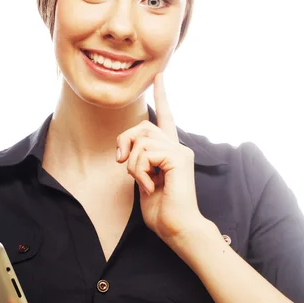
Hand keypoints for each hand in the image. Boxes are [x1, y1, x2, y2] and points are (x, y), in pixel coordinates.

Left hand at [116, 72, 205, 241]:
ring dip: (133, 164)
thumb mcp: (142, 180)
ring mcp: (180, 151)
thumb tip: (126, 150)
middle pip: (142, 126)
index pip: (165, 117)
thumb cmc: (161, 210)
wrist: (177, 228)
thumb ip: (137, 160)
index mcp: (169, 151)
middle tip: (123, 164)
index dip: (161, 96)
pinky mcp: (179, 158)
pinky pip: (146, 153)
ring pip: (141, 141)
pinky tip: (152, 186)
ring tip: (144, 182)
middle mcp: (178, 146)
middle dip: (125, 143)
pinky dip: (141, 172)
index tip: (159, 74)